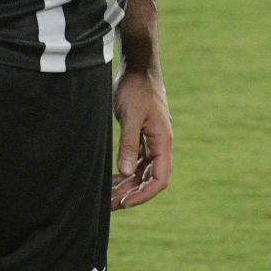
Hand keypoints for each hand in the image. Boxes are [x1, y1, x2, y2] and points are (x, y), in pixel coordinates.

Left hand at [111, 68, 172, 209]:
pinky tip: (112, 179)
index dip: (143, 194)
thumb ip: (129, 144)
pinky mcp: (141, 135)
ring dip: (127, 185)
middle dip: (131, 193)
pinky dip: (125, 172)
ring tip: (107, 195)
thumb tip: (126, 172)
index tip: (125, 202)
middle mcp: (160, 145)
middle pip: (149, 179)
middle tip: (110, 203)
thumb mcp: (131, 116)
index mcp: (163, 142)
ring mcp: (151, 141)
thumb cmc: (137, 88)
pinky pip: (136, 161)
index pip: (159, 179)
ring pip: (142, 171)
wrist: (137, 67)